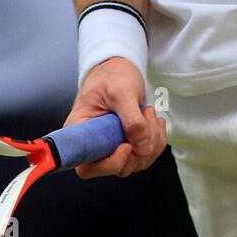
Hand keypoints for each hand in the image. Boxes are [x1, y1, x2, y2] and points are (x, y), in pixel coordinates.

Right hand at [65, 57, 165, 178]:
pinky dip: (156, 140)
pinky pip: (145, 155)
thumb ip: (132, 119)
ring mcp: (111, 147)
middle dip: (140, 147)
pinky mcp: (126, 145)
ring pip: (136, 163)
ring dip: (152, 141)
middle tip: (145, 115)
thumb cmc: (112, 76)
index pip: (87, 167)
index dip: (110, 163)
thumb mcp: (121, 91)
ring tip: (148, 112)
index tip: (125, 145)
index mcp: (80, 132)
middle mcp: (93, 144)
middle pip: (118, 167)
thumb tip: (142, 148)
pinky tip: (154, 120)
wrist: (118, 69)